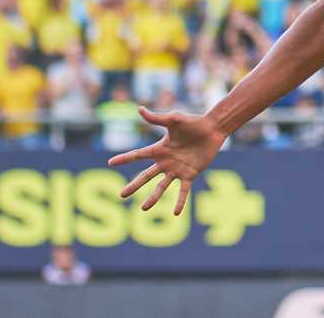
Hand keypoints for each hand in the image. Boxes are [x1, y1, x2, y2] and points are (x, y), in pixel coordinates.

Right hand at [108, 107, 226, 214]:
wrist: (213, 129)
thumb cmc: (193, 122)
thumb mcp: (174, 119)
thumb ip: (157, 118)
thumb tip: (139, 109)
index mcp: (159, 149)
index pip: (138, 155)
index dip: (124, 158)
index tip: (110, 162)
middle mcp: (165, 162)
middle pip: (146, 176)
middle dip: (134, 186)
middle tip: (121, 195)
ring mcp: (177, 170)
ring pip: (161, 187)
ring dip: (153, 198)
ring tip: (144, 209)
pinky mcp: (190, 175)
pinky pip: (183, 191)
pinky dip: (179, 202)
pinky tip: (176, 213)